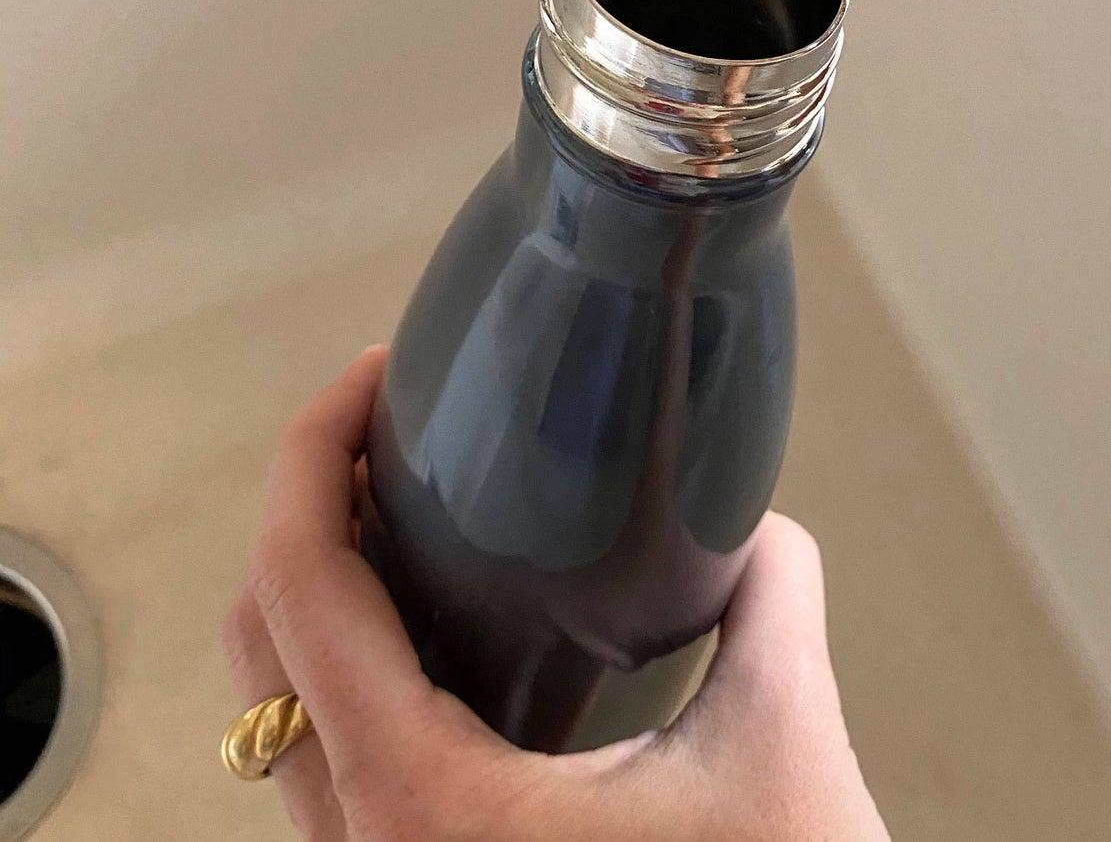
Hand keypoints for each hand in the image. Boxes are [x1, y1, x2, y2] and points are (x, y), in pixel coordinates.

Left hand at [222, 348, 887, 841]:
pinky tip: (443, 615)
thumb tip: (758, 526)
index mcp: (426, 807)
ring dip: (326, 582)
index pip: (302, 592)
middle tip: (391, 421)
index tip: (373, 378)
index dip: (314, 455)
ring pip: (284, 704)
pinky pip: (333, 753)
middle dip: (312, 503)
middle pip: (263, 638)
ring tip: (409, 496)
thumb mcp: (780, 751)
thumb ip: (772, 602)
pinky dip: (357, 657)